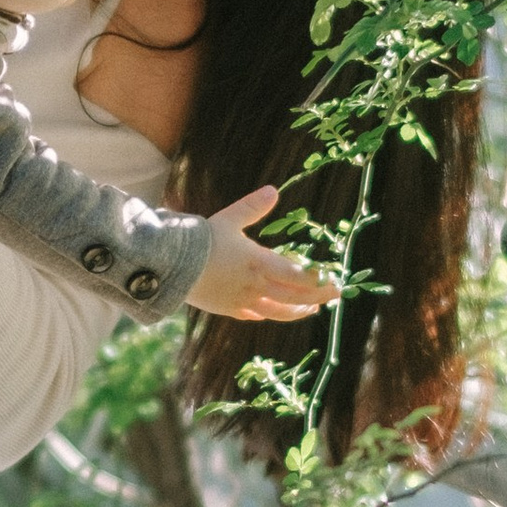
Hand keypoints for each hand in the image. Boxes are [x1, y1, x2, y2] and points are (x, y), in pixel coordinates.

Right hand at [189, 184, 338, 324]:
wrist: (171, 266)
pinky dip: (267, 314)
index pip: (298, 276)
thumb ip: (253, 206)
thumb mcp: (229, 219)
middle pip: (294, 296)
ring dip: (296, 311)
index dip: (318, 279)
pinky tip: (272, 313)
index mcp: (259, 263)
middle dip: (317, 296)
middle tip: (334, 294)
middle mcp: (255, 286)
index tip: (333, 277)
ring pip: (277, 311)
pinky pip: (253, 315)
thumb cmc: (201, 240)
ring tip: (310, 308)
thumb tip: (274, 190)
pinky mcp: (228, 309)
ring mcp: (242, 300)